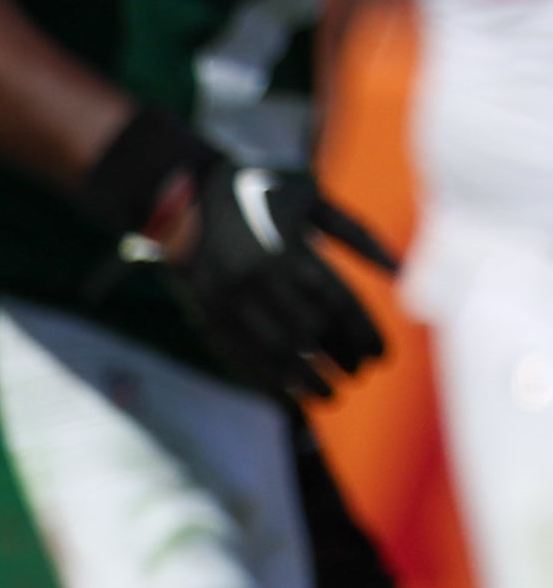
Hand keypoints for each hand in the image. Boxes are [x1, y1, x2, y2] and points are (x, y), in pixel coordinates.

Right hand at [142, 147, 393, 402]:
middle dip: (340, 360)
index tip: (382, 359)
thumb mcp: (315, 204)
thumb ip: (359, 238)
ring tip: (331, 396)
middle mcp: (259, 276)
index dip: (365, 336)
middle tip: (360, 376)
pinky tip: (291, 393)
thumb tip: (402, 272)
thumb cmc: (264, 192)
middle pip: (312, 332)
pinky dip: (268, 377)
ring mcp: (228, 296)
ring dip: (306, 379)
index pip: (339, 304)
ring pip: (274, 350)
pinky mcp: (206, 309)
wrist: (186, 192)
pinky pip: (240, 351)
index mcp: (290, 248)